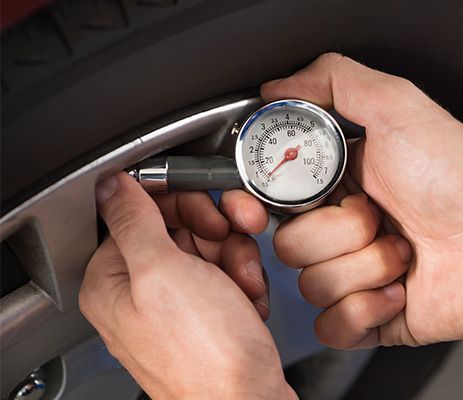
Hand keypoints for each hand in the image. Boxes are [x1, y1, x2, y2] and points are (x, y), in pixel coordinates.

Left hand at [79, 173, 296, 399]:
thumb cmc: (205, 354)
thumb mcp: (162, 272)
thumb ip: (134, 220)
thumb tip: (110, 184)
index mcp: (113, 279)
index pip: (141, 212)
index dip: (180, 204)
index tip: (209, 211)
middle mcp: (141, 292)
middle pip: (181, 228)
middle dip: (218, 234)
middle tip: (234, 244)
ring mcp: (176, 305)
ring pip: (211, 249)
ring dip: (237, 260)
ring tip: (244, 285)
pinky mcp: (207, 315)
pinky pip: (227, 275)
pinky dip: (244, 283)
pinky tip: (248, 302)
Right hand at [265, 53, 462, 347]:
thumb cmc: (461, 172)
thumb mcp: (395, 105)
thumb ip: (334, 80)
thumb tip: (277, 87)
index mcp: (337, 187)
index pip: (276, 202)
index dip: (290, 204)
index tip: (327, 195)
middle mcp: (342, 232)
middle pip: (290, 247)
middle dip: (344, 234)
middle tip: (385, 218)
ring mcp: (355, 275)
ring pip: (311, 287)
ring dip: (366, 267)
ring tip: (406, 251)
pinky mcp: (371, 317)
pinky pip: (332, 327)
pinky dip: (366, 310)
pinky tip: (400, 289)